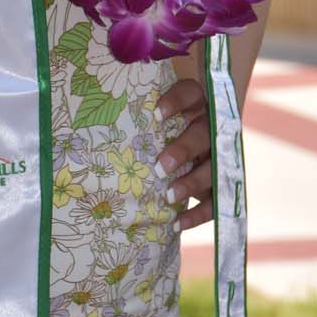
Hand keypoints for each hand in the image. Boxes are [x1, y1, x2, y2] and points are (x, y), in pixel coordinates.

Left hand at [154, 75, 212, 231]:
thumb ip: (139, 120)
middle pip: (204, 133)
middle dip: (184, 150)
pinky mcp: (222, 182)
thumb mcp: (154, 123)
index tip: (156, 114)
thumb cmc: (158, 134)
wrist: (187, 155)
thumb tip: (95, 126)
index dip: (176, 101)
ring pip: (214, 167)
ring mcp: (220, 155)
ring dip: (193, 182)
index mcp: (195, 104)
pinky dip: (198, 214)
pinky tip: (177, 223)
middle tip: (161, 165)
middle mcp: (211, 126)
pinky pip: (217, 200)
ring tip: (170, 195)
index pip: (191, 93)